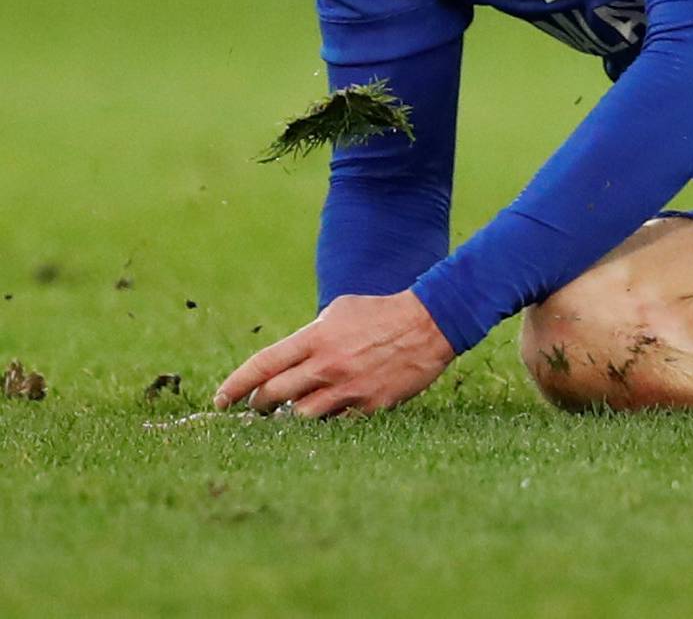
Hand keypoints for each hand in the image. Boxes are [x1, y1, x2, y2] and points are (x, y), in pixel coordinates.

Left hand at [214, 291, 453, 418]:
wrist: (428, 324)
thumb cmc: (380, 313)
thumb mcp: (340, 311)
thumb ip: (311, 336)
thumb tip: (286, 359)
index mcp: (316, 338)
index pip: (263, 365)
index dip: (235, 385)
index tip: (220, 400)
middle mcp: (326, 365)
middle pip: (273, 397)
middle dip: (258, 405)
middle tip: (257, 407)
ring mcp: (346, 389)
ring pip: (300, 417)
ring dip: (292, 415)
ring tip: (298, 407)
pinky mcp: (366, 408)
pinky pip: (334, 424)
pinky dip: (327, 419)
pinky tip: (332, 410)